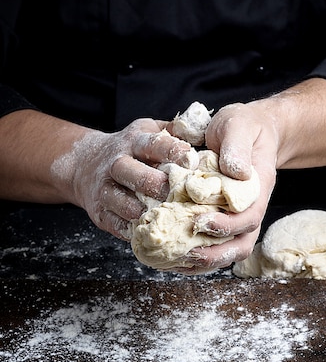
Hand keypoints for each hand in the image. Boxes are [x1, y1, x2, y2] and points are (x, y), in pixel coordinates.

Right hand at [52, 119, 195, 240]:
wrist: (85, 163)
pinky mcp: (100, 211)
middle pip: (133, 173)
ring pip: (122, 201)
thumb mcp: (148, 130)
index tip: (191, 161)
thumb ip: (174, 130)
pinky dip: (132, 230)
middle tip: (176, 192)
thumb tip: (204, 130)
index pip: (152, 144)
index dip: (172, 151)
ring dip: (143, 210)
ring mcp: (105, 188)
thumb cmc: (130, 148)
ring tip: (163, 216)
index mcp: (133, 141)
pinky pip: (116, 223)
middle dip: (155, 184)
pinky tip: (149, 231)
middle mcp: (116, 163)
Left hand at [170, 101, 278, 273]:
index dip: (227, 226)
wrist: (249, 130)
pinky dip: (194, 254)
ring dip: (202, 261)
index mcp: (258, 188)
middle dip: (214, 254)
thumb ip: (237, 147)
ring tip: (174, 261)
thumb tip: (236, 172)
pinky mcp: (221, 217)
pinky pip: (213, 243)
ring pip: (226, 250)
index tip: (200, 222)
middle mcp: (250, 207)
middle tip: (185, 253)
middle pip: (241, 244)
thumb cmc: (244, 127)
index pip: (249, 217)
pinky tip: (172, 255)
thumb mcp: (239, 127)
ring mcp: (236, 215)